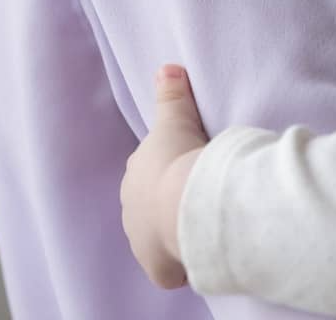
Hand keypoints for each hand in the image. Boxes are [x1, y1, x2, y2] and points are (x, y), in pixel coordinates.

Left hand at [120, 64, 207, 288]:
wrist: (185, 201)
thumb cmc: (182, 159)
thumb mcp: (177, 120)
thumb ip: (172, 95)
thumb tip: (167, 67)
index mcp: (135, 176)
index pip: (150, 175)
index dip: (171, 174)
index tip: (192, 172)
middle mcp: (131, 210)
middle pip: (152, 207)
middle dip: (171, 204)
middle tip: (202, 198)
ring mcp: (142, 240)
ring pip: (160, 236)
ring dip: (178, 233)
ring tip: (205, 225)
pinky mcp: (158, 266)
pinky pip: (171, 268)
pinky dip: (184, 264)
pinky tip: (203, 255)